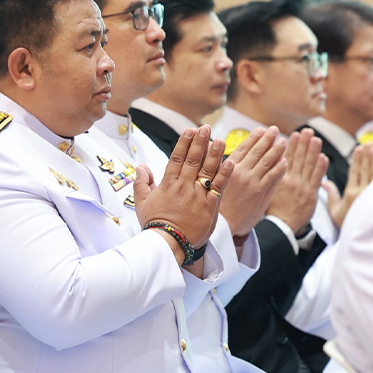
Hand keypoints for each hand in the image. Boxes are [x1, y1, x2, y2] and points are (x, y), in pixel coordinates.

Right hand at [134, 125, 234, 261]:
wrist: (168, 244)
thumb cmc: (155, 225)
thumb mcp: (142, 203)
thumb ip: (141, 183)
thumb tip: (141, 167)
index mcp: (168, 185)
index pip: (177, 159)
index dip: (184, 143)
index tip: (189, 130)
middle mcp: (184, 187)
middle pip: (193, 160)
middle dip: (200, 142)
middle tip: (206, 127)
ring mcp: (198, 196)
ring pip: (207, 171)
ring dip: (215, 154)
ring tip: (221, 140)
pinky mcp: (210, 207)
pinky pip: (218, 188)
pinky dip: (224, 175)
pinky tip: (231, 163)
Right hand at [221, 126, 287, 235]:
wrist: (223, 225)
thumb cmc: (217, 204)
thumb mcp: (213, 180)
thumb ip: (217, 164)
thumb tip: (214, 149)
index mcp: (228, 168)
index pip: (243, 148)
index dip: (253, 137)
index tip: (261, 130)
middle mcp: (239, 172)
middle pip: (256, 151)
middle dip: (267, 139)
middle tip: (274, 130)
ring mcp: (250, 181)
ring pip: (266, 161)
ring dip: (276, 149)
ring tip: (283, 141)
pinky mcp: (259, 192)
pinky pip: (272, 176)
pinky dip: (279, 167)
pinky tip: (285, 161)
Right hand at [266, 128, 327, 233]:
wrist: (281, 226)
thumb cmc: (272, 211)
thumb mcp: (266, 192)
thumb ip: (271, 178)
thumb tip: (272, 164)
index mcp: (279, 179)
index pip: (287, 158)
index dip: (292, 145)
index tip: (295, 134)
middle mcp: (291, 181)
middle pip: (299, 158)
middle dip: (304, 143)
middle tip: (308, 131)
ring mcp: (302, 187)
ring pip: (309, 166)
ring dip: (314, 151)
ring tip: (316, 139)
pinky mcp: (311, 195)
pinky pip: (317, 178)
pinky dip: (321, 167)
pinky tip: (324, 157)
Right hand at [324, 144, 372, 227]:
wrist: (363, 239)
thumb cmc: (348, 225)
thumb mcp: (335, 212)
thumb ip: (331, 195)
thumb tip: (324, 182)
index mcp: (351, 193)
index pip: (354, 172)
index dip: (357, 159)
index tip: (358, 149)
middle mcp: (363, 192)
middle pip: (365, 170)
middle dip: (367, 155)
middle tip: (368, 144)